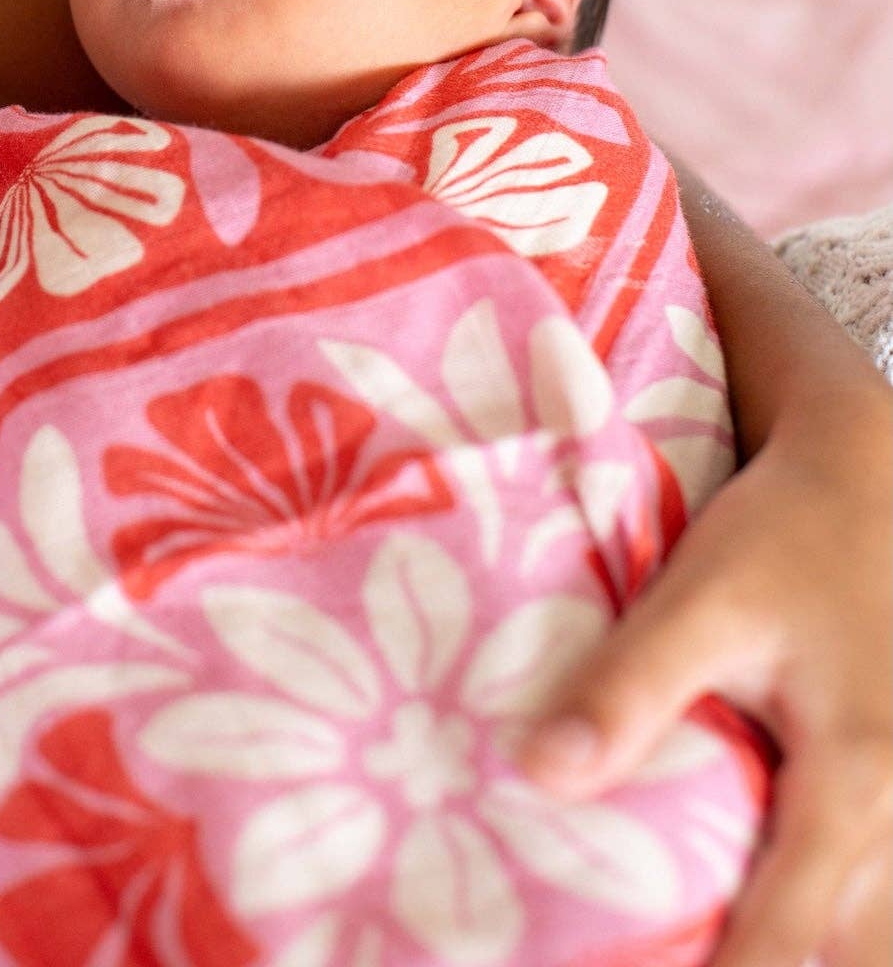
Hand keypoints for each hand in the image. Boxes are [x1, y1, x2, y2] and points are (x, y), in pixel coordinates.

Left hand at [517, 405, 892, 966]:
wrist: (874, 477)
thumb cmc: (784, 535)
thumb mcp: (699, 599)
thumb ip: (627, 687)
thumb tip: (539, 777)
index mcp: (855, 777)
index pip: (789, 934)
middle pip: (852, 954)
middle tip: (677, 963)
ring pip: (879, 934)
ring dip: (818, 949)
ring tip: (711, 945)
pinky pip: (889, 895)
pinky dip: (846, 924)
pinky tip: (792, 921)